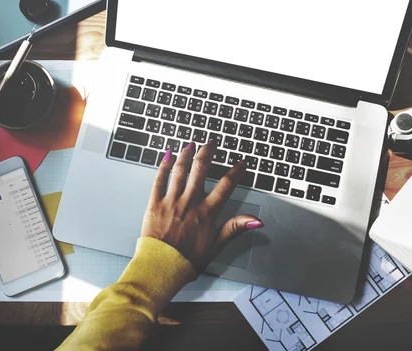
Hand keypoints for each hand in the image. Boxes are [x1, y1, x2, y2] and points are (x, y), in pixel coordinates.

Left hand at [141, 141, 262, 272]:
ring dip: (186, 154)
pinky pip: (159, 180)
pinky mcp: (155, 204)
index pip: (226, 186)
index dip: (236, 172)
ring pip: (180, 171)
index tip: (241, 163)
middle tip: (211, 143)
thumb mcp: (217, 245)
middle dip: (207, 153)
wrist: (161, 268)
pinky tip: (167, 156)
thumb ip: (236, 228)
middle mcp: (190, 202)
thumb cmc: (187, 260)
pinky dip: (163, 166)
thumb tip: (256, 221)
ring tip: (191, 144)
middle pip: (201, 170)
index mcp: (207, 212)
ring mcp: (171, 201)